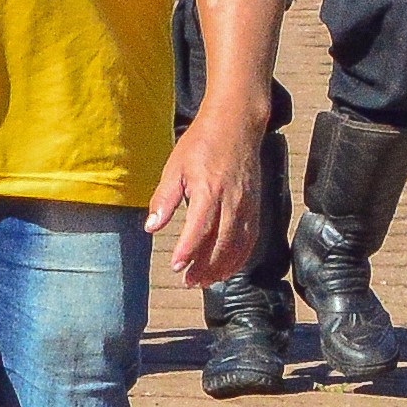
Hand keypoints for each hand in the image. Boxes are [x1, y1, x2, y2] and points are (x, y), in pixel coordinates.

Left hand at [150, 88, 266, 286]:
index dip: (188, 251)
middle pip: (221, 243)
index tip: (176, 266)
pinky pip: (250, 239)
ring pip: (238, 245)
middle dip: (205, 267)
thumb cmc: (202, 143)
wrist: (237, 124)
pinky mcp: (255, 206)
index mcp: (209, 189)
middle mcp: (232, 200)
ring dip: (222, 268)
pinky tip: (226, 268)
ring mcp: (247, 205)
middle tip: (188, 282)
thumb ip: (164, 199)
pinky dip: (239, 257)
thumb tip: (151, 227)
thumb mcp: (175, 167)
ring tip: (205, 281)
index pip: (199, 229)